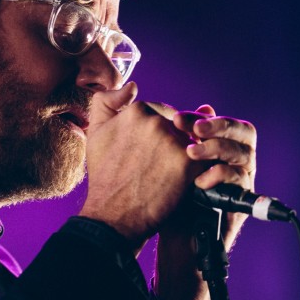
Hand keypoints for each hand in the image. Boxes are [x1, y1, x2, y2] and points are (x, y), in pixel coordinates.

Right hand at [78, 84, 196, 249]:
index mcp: (137, 110)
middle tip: (158, 164)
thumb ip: (107, 101)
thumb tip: (132, 85)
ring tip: (171, 172)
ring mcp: (174, 142)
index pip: (161, 112)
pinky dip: (198, 169)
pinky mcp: (189, 164)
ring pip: (192, 140)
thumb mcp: (96, 132)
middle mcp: (156, 121)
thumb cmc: (104, 176)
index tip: (148, 151)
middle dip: (173, 142)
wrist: (112, 215)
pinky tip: (185, 180)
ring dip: (187, 154)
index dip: (156, 133)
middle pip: (179, 124)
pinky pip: (204, 158)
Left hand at [175, 104, 256, 251]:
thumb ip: (178, 137)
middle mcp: (238, 160)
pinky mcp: (243, 200)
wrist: (172, 234)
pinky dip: (219, 175)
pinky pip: (240, 179)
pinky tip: (198, 180)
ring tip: (190, 154)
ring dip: (216, 148)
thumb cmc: (168, 196)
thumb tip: (190, 109)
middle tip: (194, 129)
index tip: (177, 118)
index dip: (206, 117)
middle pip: (244, 132)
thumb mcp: (168, 163)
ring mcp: (242, 179)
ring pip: (244, 153)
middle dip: (219, 127)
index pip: (226, 123)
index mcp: (223, 147)